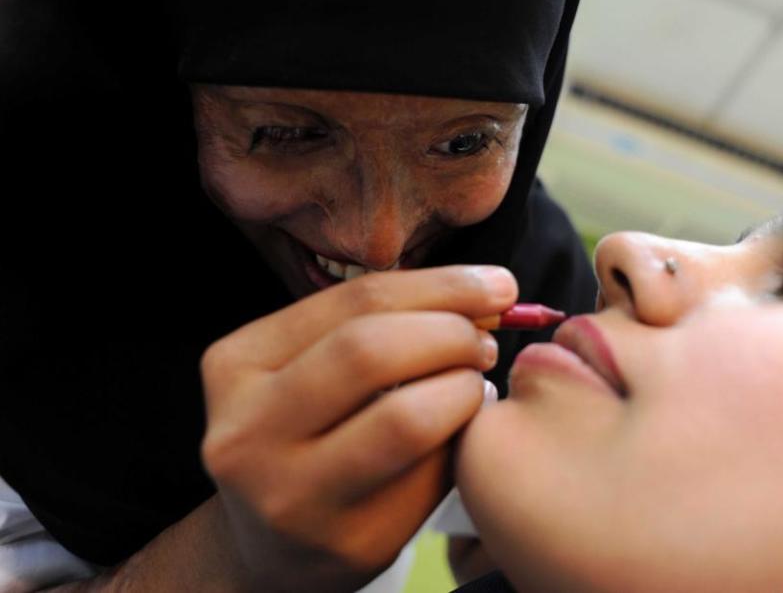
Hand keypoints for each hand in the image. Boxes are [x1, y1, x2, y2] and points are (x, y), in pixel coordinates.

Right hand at [199, 265, 516, 591]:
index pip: (354, 301)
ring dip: (464, 390)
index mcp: (237, 365)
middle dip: (451, 333)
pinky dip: (461, 443)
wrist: (272, 546)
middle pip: (372, 351)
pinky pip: (428, 476)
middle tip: (485, 342)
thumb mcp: (304, 368)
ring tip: (476, 385)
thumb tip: (483, 291)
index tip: (496, 285)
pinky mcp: (348, 543)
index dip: (440, 286)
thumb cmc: (303, 434)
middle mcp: (249, 432)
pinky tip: (463, 436)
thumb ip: (373, 325)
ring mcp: (294, 496)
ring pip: (407, 419)